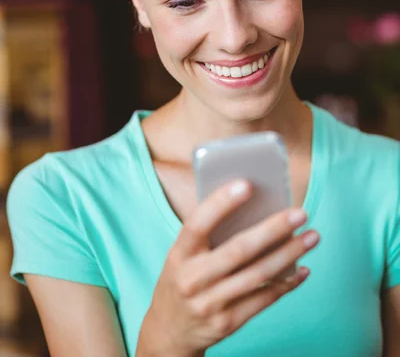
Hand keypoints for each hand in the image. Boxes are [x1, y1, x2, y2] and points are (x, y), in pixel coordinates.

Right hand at [138, 179, 318, 356]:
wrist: (170, 329)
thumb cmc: (183, 276)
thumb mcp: (183, 253)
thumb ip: (208, 233)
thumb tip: (254, 205)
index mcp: (179, 254)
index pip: (198, 223)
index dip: (221, 203)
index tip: (247, 184)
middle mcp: (192, 279)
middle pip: (238, 251)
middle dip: (273, 229)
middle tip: (300, 213)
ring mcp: (210, 304)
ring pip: (258, 275)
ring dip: (289, 254)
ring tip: (312, 237)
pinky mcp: (227, 323)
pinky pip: (264, 299)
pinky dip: (286, 283)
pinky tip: (302, 268)